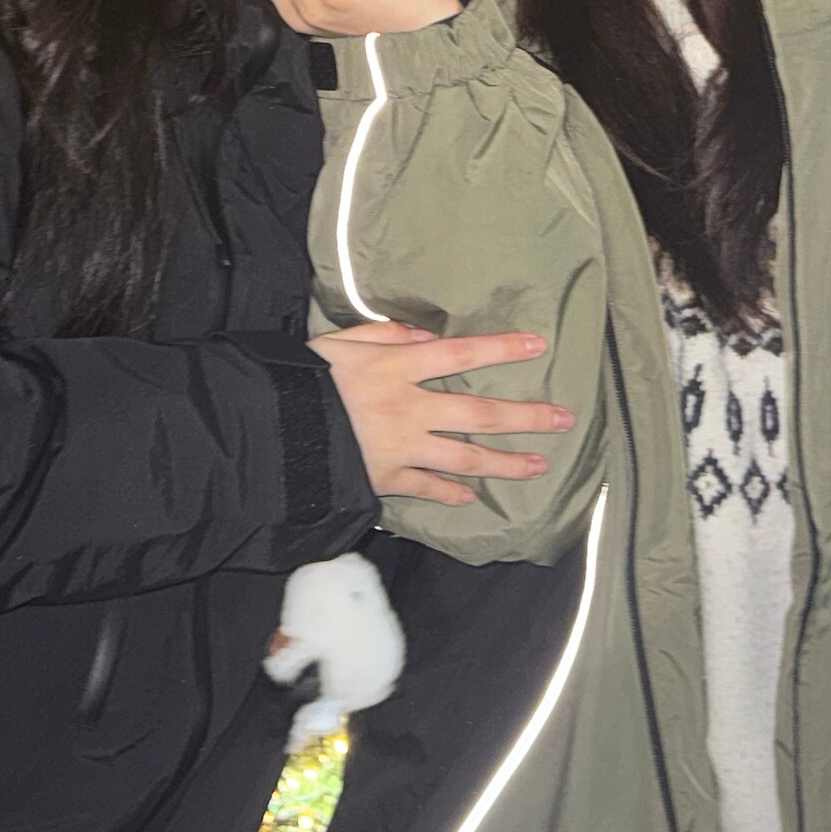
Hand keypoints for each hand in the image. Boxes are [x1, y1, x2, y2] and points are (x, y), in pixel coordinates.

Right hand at [311, 318, 574, 504]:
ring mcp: (400, 449)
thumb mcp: (336, 342)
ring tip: (537, 466)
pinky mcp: (384, 480)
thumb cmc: (299, 379)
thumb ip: (382, 336)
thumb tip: (421, 335)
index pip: (460, 353)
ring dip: (504, 463)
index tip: (539, 346)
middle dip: (525, 417)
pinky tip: (471, 496)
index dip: (501, 349)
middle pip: (478, 412)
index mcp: (396, 368)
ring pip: (465, 456)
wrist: (268, 431)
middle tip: (562, 420)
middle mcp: (408, 408)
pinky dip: (450, 492)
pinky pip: (426, 488)